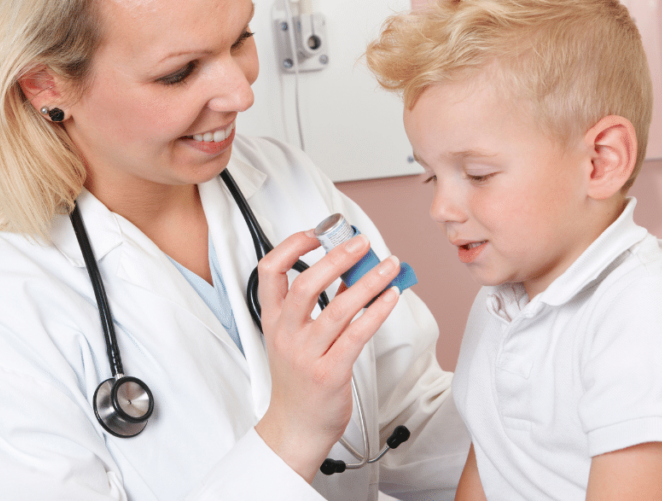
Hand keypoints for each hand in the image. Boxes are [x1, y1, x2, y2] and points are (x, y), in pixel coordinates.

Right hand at [254, 230, 401, 482]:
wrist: (296, 428)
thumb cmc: (299, 382)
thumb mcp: (297, 339)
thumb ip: (320, 305)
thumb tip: (351, 271)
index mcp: (273, 321)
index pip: (270, 271)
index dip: (292, 246)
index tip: (317, 233)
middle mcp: (286, 334)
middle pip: (306, 283)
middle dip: (337, 257)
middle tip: (361, 242)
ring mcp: (307, 354)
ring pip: (339, 307)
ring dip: (369, 281)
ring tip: (389, 265)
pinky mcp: (331, 372)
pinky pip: (358, 334)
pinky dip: (377, 311)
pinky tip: (391, 297)